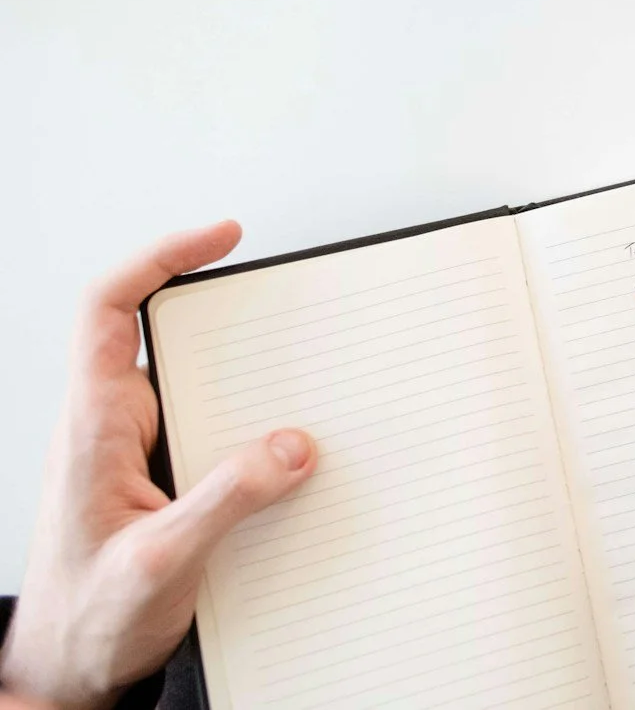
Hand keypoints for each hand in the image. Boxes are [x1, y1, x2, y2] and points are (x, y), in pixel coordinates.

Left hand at [0, 225, 317, 709]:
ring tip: (299, 374)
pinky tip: (283, 445)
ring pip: (189, 379)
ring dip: (243, 374)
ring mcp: (131, 450)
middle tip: (283, 300)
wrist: (65, 672)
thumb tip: (290, 445)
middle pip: (160, 332)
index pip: (108, 309)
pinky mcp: (156, 475)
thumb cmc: (86, 621)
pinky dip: (249, 418)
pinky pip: (206, 422)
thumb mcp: (160, 562)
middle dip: (225, 311)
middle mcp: (109, 427)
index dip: (161, 258)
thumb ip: (226, 500)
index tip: (222, 237)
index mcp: (93, 427)